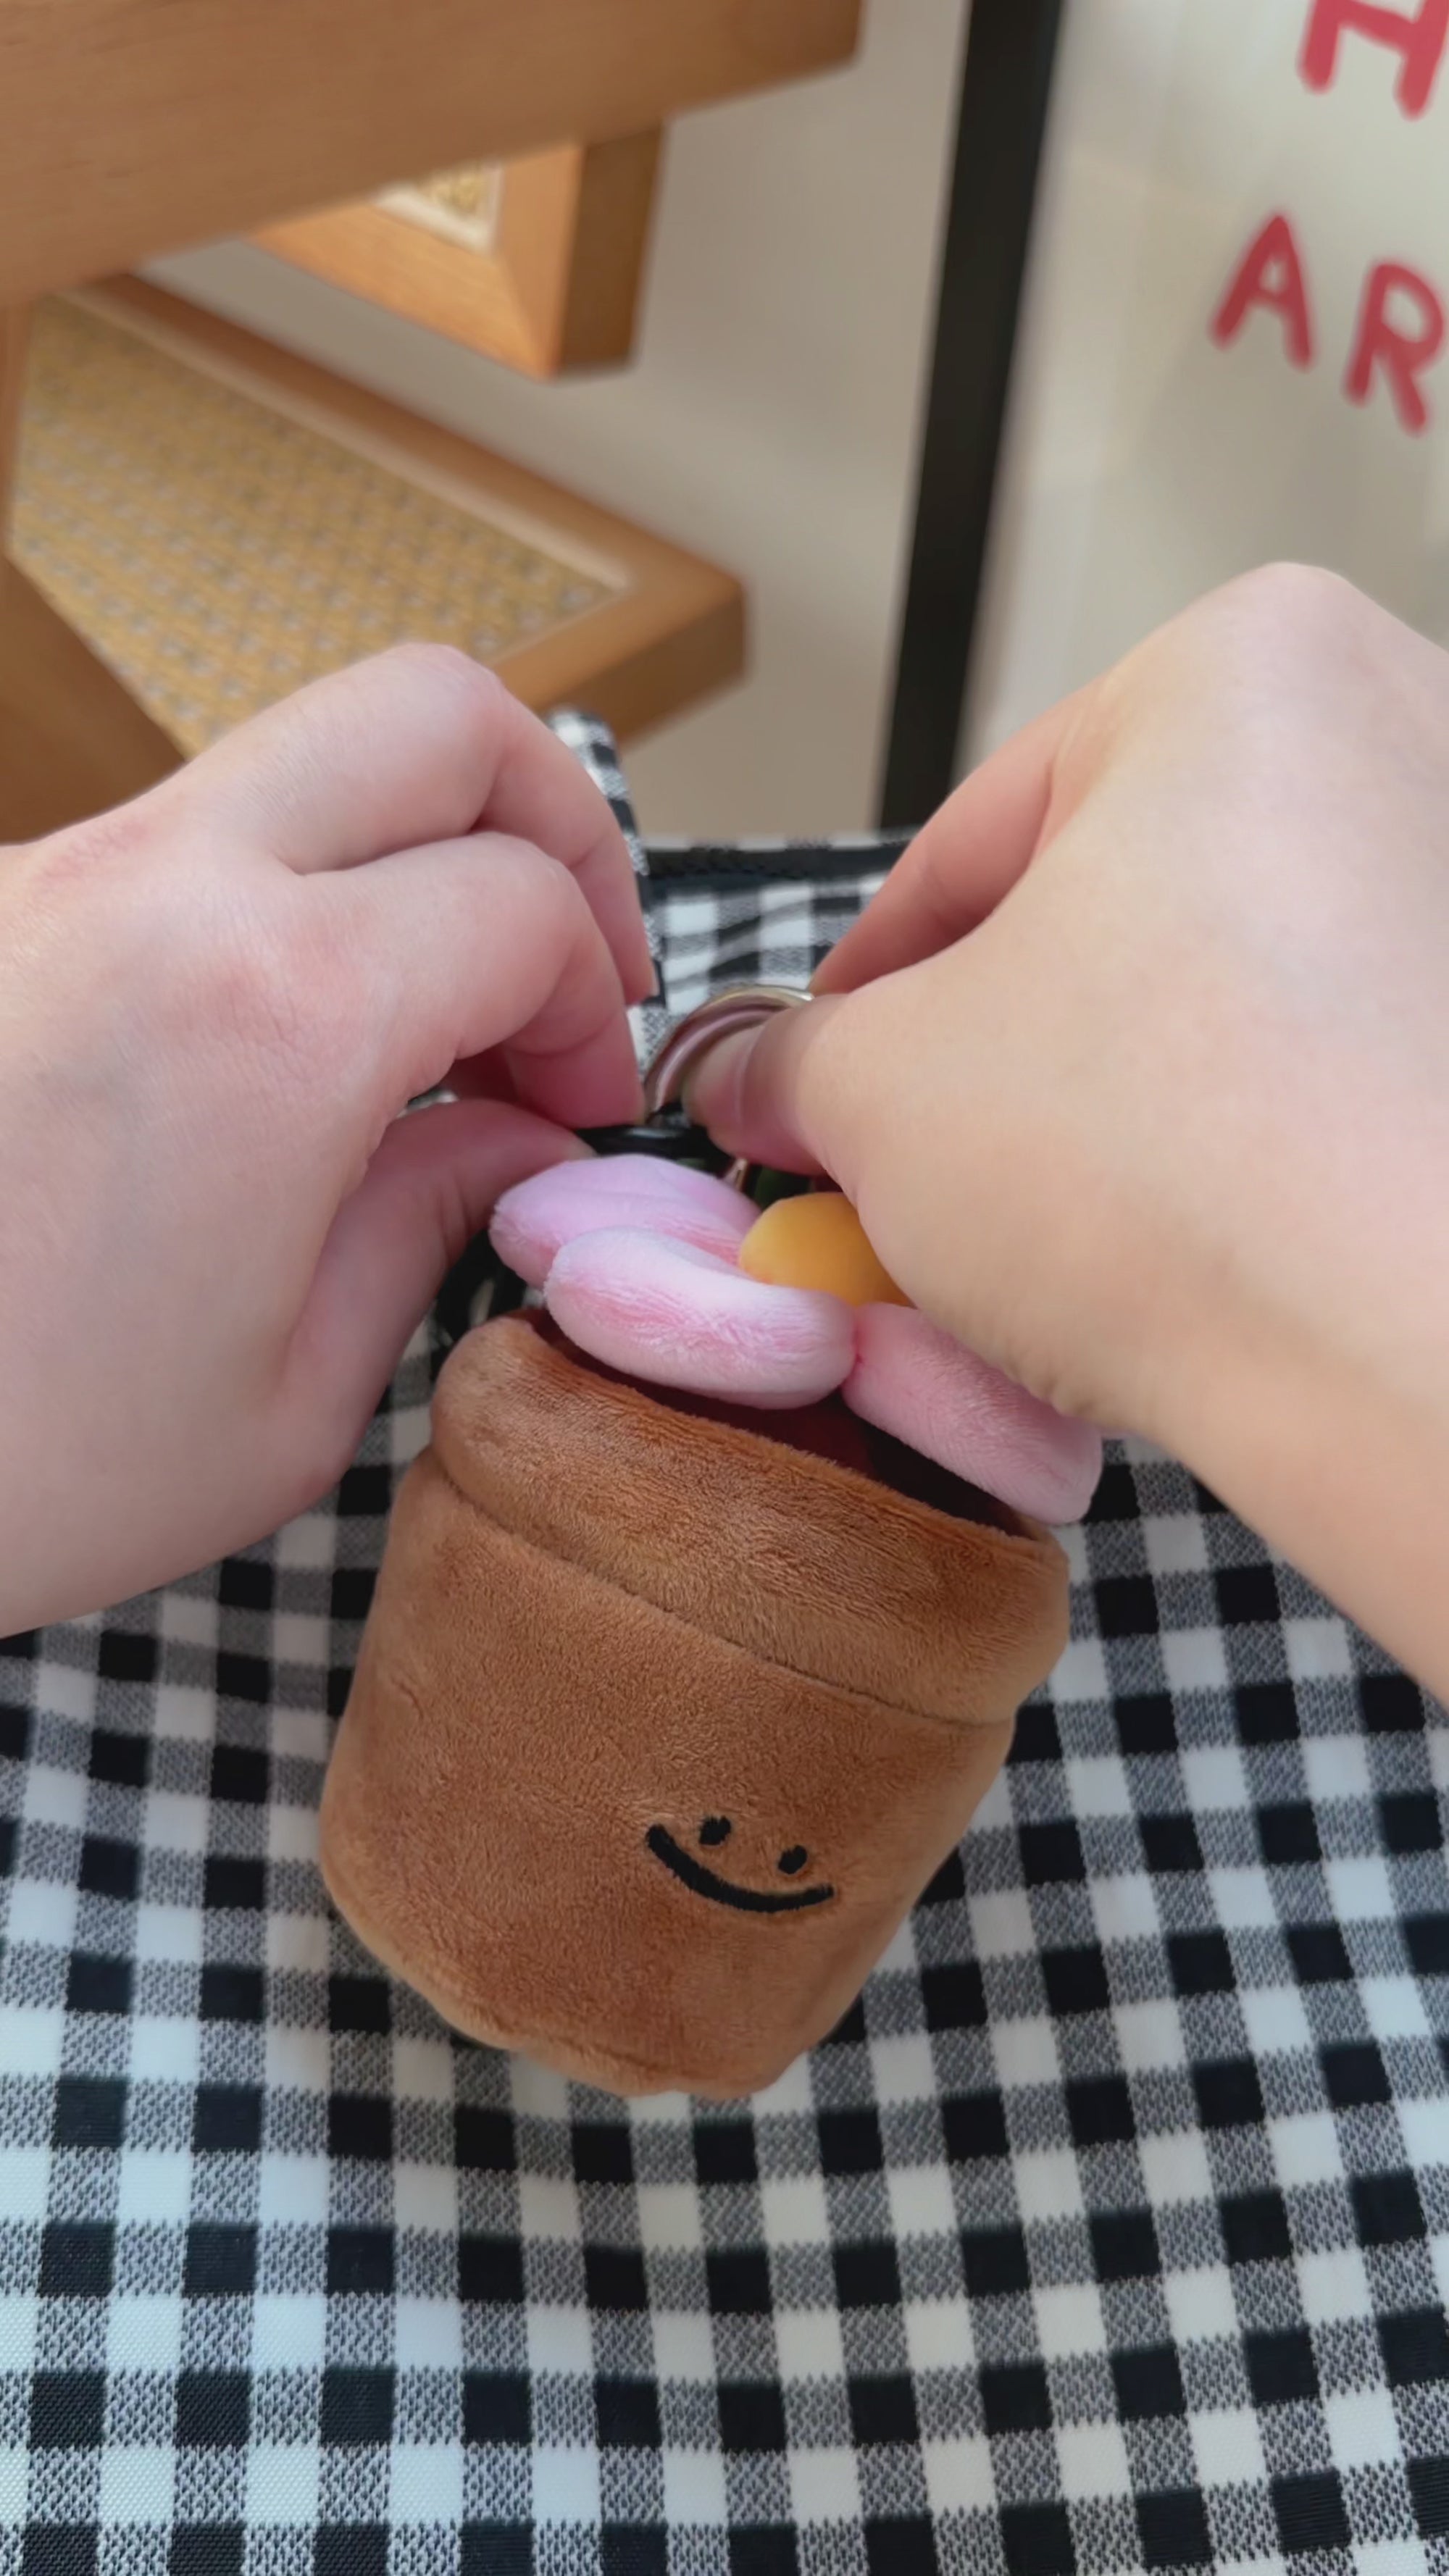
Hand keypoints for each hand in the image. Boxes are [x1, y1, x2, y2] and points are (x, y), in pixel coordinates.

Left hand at [0, 646, 651, 1627]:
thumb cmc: (3, 1469)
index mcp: (273, 1016)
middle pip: (434, 714)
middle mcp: (157, 892)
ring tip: (421, 1025)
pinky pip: (180, 841)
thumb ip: (430, 1223)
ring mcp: (50, 879)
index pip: (522, 902)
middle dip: (550, 816)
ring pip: (294, 758)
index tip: (579, 1105)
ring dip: (402, 854)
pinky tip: (278, 1051)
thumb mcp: (282, 1404)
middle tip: (564, 962)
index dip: (598, 1000)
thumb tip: (514, 1136)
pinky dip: (280, 900)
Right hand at [689, 568, 1448, 1692]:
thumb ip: (790, 1062)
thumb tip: (753, 1080)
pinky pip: (1331, 1076)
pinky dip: (1243, 1150)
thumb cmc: (1169, 1166)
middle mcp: (1403, 731)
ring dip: (1113, 1107)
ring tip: (1037, 1232)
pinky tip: (1176, 1256)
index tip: (814, 1081)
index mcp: (1245, 664)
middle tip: (912, 1165)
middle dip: (1002, 1046)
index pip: (979, 840)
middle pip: (1116, 908)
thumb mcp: (878, 1091)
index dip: (867, 989)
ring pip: (1224, 1000)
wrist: (1405, 1353)